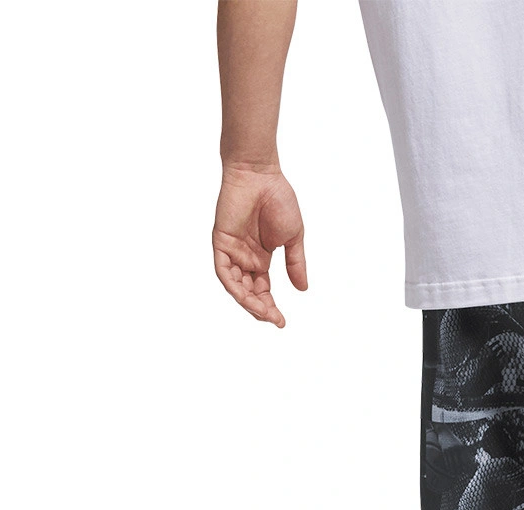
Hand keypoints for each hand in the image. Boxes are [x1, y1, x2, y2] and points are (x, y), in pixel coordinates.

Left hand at [213, 165, 306, 326]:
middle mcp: (245, 258)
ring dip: (247, 302)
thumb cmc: (278, 199)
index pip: (263, 289)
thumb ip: (295, 263)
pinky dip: (233, 286)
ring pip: (235, 286)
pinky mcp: (221, 242)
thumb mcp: (293, 237)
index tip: (282, 322)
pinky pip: (224, 271)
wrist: (260, 174)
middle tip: (273, 320)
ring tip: (262, 313)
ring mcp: (232, 251)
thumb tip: (302, 289)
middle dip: (260, 309)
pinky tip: (246, 297)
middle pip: (249, 292)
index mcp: (261, 258)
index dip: (271, 307)